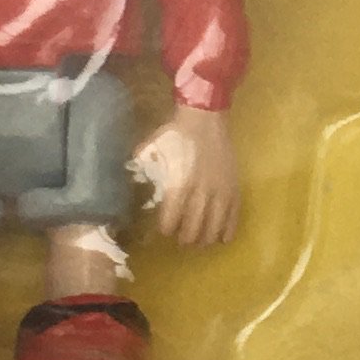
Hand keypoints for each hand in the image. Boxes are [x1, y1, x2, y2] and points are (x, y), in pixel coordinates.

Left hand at [132, 103, 240, 247]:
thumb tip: (125, 184)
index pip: (171, 222)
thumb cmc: (175, 134)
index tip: (163, 230)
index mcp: (178, 186)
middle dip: (185, 239)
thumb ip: (138, 169)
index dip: (166, 230)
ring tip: (199, 240)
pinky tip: (222, 239)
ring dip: (205, 239)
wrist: (205, 118)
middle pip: (193, 230)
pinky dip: (227, 232)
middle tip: (180, 238)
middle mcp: (201, 194)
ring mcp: (220, 192)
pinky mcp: (234, 189)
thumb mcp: (149, 150)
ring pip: (214, 228)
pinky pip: (233, 218)